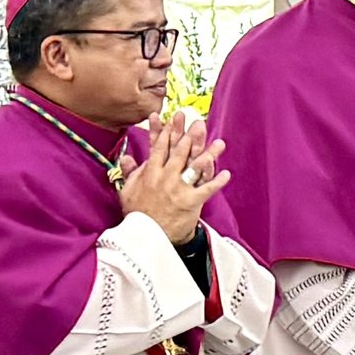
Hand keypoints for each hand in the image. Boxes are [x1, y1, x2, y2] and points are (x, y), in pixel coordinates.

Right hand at [120, 114, 225, 244]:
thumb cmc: (137, 214)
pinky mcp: (190, 201)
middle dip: (189, 136)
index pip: (160, 147)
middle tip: (198, 122)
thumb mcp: (127, 191)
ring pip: (195, 166)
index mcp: (150, 172)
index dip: (167, 131)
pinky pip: (206, 189)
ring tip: (220, 143)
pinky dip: (217, 181)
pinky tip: (227, 174)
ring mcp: (178, 188)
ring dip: (209, 154)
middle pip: (180, 152)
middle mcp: (165, 177)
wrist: (146, 237)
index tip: (173, 118)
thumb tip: (127, 158)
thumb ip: (129, 173)